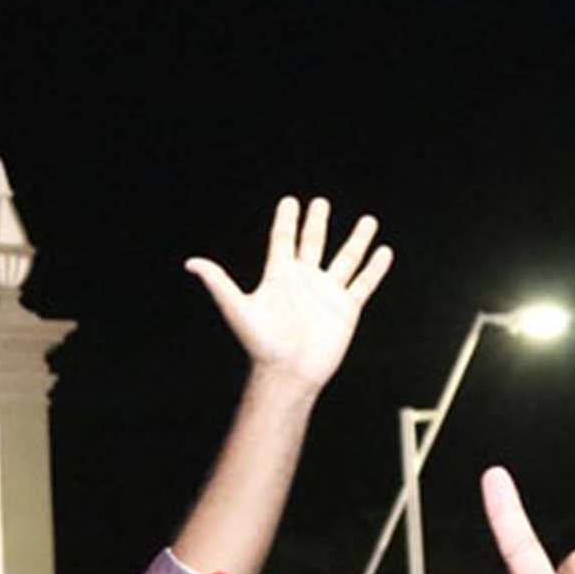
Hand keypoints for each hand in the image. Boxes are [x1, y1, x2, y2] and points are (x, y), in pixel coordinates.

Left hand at [186, 196, 392, 390]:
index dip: (286, 220)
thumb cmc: (261, 344)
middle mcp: (304, 281)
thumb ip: (218, 282)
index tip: (290, 200)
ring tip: (368, 220)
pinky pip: (364, 283)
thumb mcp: (238, 308)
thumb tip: (191, 263)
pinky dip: (375, 268)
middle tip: (320, 202)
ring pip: (345, 259)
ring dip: (357, 240)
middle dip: (316, 222)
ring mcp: (326, 293)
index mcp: (279, 277)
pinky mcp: (346, 308)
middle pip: (312, 243)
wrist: (288, 373)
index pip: (283, 240)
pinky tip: (384, 251)